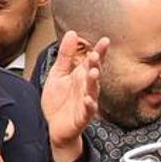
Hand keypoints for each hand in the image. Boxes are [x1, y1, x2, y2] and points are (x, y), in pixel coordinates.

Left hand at [41, 30, 106, 161]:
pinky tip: (89, 100)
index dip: (99, 52)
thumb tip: (72, 33)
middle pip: (94, 74)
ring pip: (93, 91)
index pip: (92, 62)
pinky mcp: (82, 117)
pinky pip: (88, 111)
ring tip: (94, 73)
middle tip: (95, 55)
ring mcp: (86, 102)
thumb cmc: (59, 102)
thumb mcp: (58, 73)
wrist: (55, 127)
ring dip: (94, 82)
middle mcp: (86, 88)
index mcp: (81, 76)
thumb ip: (66, 54)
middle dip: (96, 65)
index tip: (105, 41)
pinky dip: (89, 106)